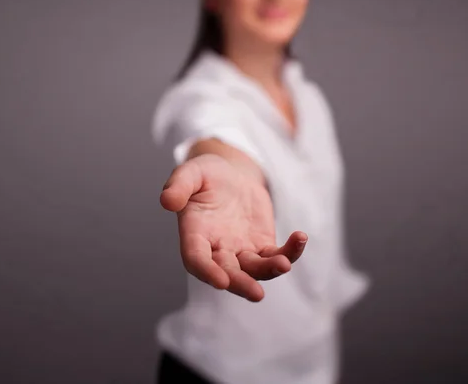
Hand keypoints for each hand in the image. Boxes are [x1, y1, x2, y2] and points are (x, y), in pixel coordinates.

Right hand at [160, 153, 306, 301]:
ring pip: (255, 269)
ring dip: (269, 270)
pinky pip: (276, 255)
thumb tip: (167, 201)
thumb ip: (179, 185)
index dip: (206, 272)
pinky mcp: (261, 245)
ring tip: (284, 264)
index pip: (196, 259)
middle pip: (227, 273)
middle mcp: (216, 249)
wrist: (230, 175)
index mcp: (194, 234)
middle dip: (241, 284)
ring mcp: (240, 250)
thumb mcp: (191, 172)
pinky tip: (300, 238)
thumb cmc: (206, 175)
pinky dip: (290, 252)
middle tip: (256, 294)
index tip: (221, 281)